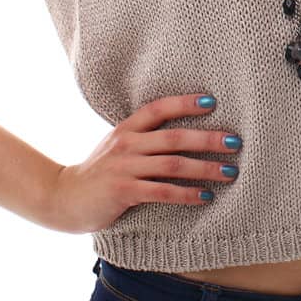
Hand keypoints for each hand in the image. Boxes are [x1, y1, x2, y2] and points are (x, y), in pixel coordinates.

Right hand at [39, 93, 242, 233]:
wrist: (64, 199)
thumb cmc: (100, 173)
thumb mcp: (119, 147)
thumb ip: (145, 138)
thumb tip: (186, 135)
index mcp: (127, 129)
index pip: (158, 108)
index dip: (184, 103)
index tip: (212, 102)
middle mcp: (127, 144)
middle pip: (174, 137)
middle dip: (208, 139)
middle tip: (236, 142)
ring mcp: (124, 168)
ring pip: (173, 164)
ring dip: (205, 168)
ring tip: (229, 171)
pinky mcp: (123, 192)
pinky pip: (162, 192)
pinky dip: (186, 193)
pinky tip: (205, 196)